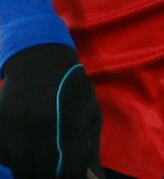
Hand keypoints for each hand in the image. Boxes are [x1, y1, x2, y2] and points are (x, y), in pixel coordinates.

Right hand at [0, 44, 103, 178]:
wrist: (40, 61)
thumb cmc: (72, 90)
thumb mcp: (89, 113)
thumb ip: (90, 148)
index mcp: (69, 124)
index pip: (67, 171)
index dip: (71, 178)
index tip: (71, 176)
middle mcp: (40, 127)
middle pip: (40, 174)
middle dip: (50, 177)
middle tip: (55, 170)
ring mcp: (15, 126)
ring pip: (19, 168)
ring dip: (31, 169)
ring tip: (40, 157)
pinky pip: (3, 156)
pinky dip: (13, 158)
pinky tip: (24, 145)